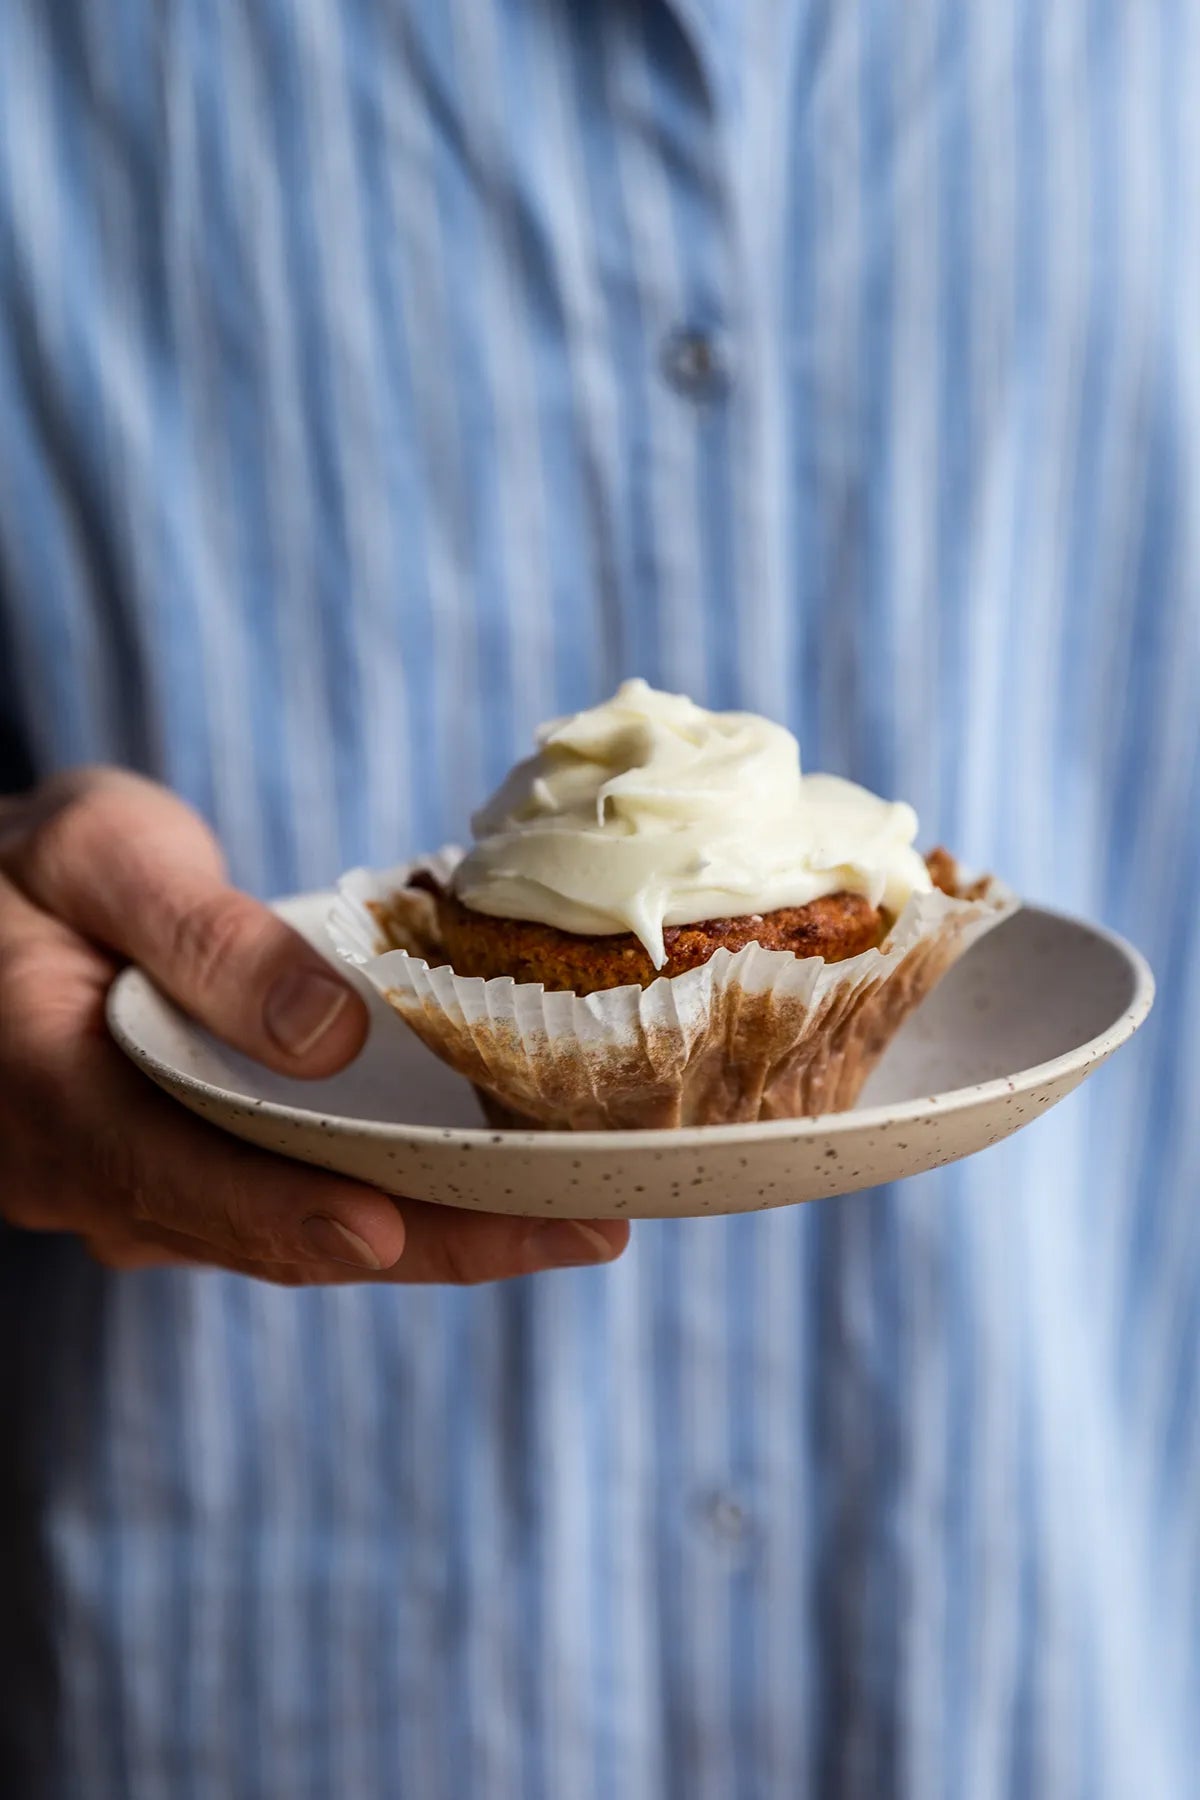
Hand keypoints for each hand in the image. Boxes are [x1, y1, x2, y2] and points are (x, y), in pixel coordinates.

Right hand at [0, 769, 627, 1283]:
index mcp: (48, 1089)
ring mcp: (134, 1193)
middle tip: (582, 1230)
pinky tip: (494, 1195)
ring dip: (435, 1240)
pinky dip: (394, 1208)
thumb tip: (328, 1036)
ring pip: (291, 1241)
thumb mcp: (102, 853)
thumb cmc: (39, 868)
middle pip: (267, 1233)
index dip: (289, 1210)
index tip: (396, 1232)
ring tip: (573, 1221)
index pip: (174, 1171)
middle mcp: (86, 1175)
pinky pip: (289, 1213)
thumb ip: (200, 938)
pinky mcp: (181, 1183)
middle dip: (431, 1244)